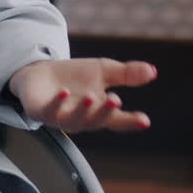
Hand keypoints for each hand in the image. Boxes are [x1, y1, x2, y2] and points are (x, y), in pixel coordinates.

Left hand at [8, 58, 156, 133]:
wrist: (40, 71)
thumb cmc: (74, 76)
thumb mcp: (103, 70)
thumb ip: (126, 73)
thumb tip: (153, 71)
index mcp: (98, 112)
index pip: (117, 120)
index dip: (131, 121)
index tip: (144, 120)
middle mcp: (81, 119)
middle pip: (96, 121)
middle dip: (105, 111)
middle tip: (115, 99)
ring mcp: (60, 118)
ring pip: (73, 120)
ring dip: (83, 110)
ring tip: (91, 97)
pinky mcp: (40, 112)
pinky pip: (49, 112)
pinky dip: (57, 104)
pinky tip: (64, 92)